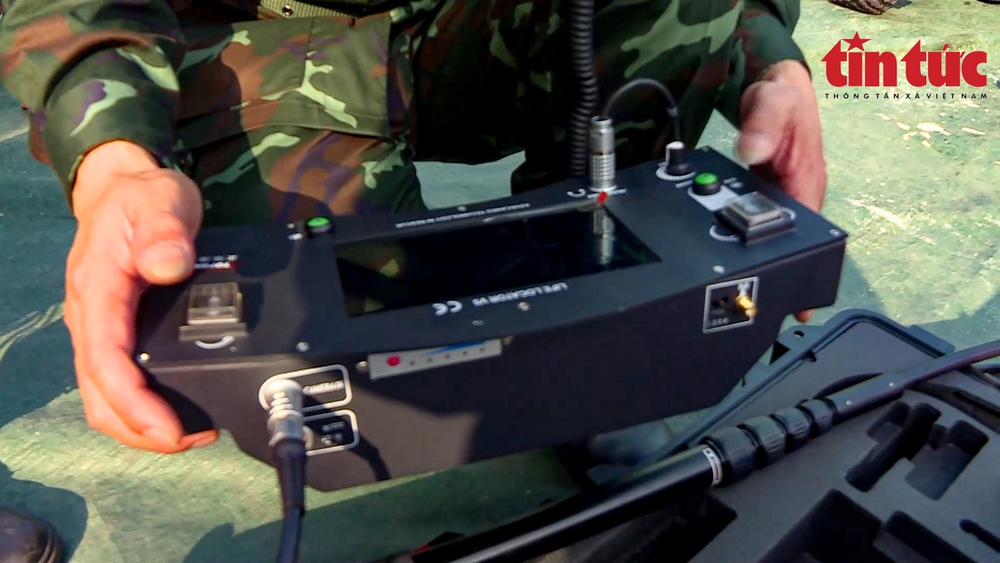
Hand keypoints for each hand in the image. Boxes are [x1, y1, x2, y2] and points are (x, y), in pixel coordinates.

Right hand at [66, 141, 217, 452]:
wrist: (122, 190)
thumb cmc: (142, 197)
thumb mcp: (161, 199)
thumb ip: (165, 230)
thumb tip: (168, 265)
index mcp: (97, 289)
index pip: (106, 360)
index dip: (134, 403)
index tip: (169, 430)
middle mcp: (91, 317)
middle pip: (99, 394)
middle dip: (140, 429)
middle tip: (191, 440)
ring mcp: (99, 329)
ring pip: (103, 396)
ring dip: (140, 425)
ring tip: (190, 434)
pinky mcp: (113, 334)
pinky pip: (116, 382)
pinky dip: (141, 406)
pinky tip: (176, 410)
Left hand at [737, 59, 827, 322]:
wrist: (773, 84)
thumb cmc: (781, 95)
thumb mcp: (773, 104)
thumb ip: (762, 126)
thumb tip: (754, 150)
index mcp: (807, 182)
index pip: (812, 235)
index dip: (807, 272)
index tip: (802, 307)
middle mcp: (798, 193)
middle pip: (792, 243)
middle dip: (781, 276)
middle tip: (762, 309)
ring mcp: (782, 194)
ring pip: (774, 235)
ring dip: (760, 260)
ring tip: (741, 291)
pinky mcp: (766, 191)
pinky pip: (757, 220)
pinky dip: (744, 238)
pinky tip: (725, 252)